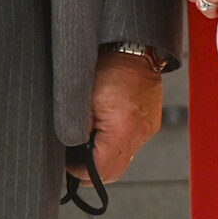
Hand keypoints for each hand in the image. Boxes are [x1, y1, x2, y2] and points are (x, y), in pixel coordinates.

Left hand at [80, 52, 163, 185]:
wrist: (133, 46)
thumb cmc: (105, 65)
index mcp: (122, 130)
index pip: (98, 172)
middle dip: (91, 168)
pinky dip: (116, 142)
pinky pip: (131, 144)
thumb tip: (68, 153)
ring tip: (89, 136)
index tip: (66, 160)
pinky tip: (104, 126)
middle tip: (74, 154)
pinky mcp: (150, 123)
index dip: (78, 171)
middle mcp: (140, 134)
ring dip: (104, 155)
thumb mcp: (79, 100)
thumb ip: (74, 132)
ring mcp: (148, 129)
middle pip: (113, 172)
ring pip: (123, 160)